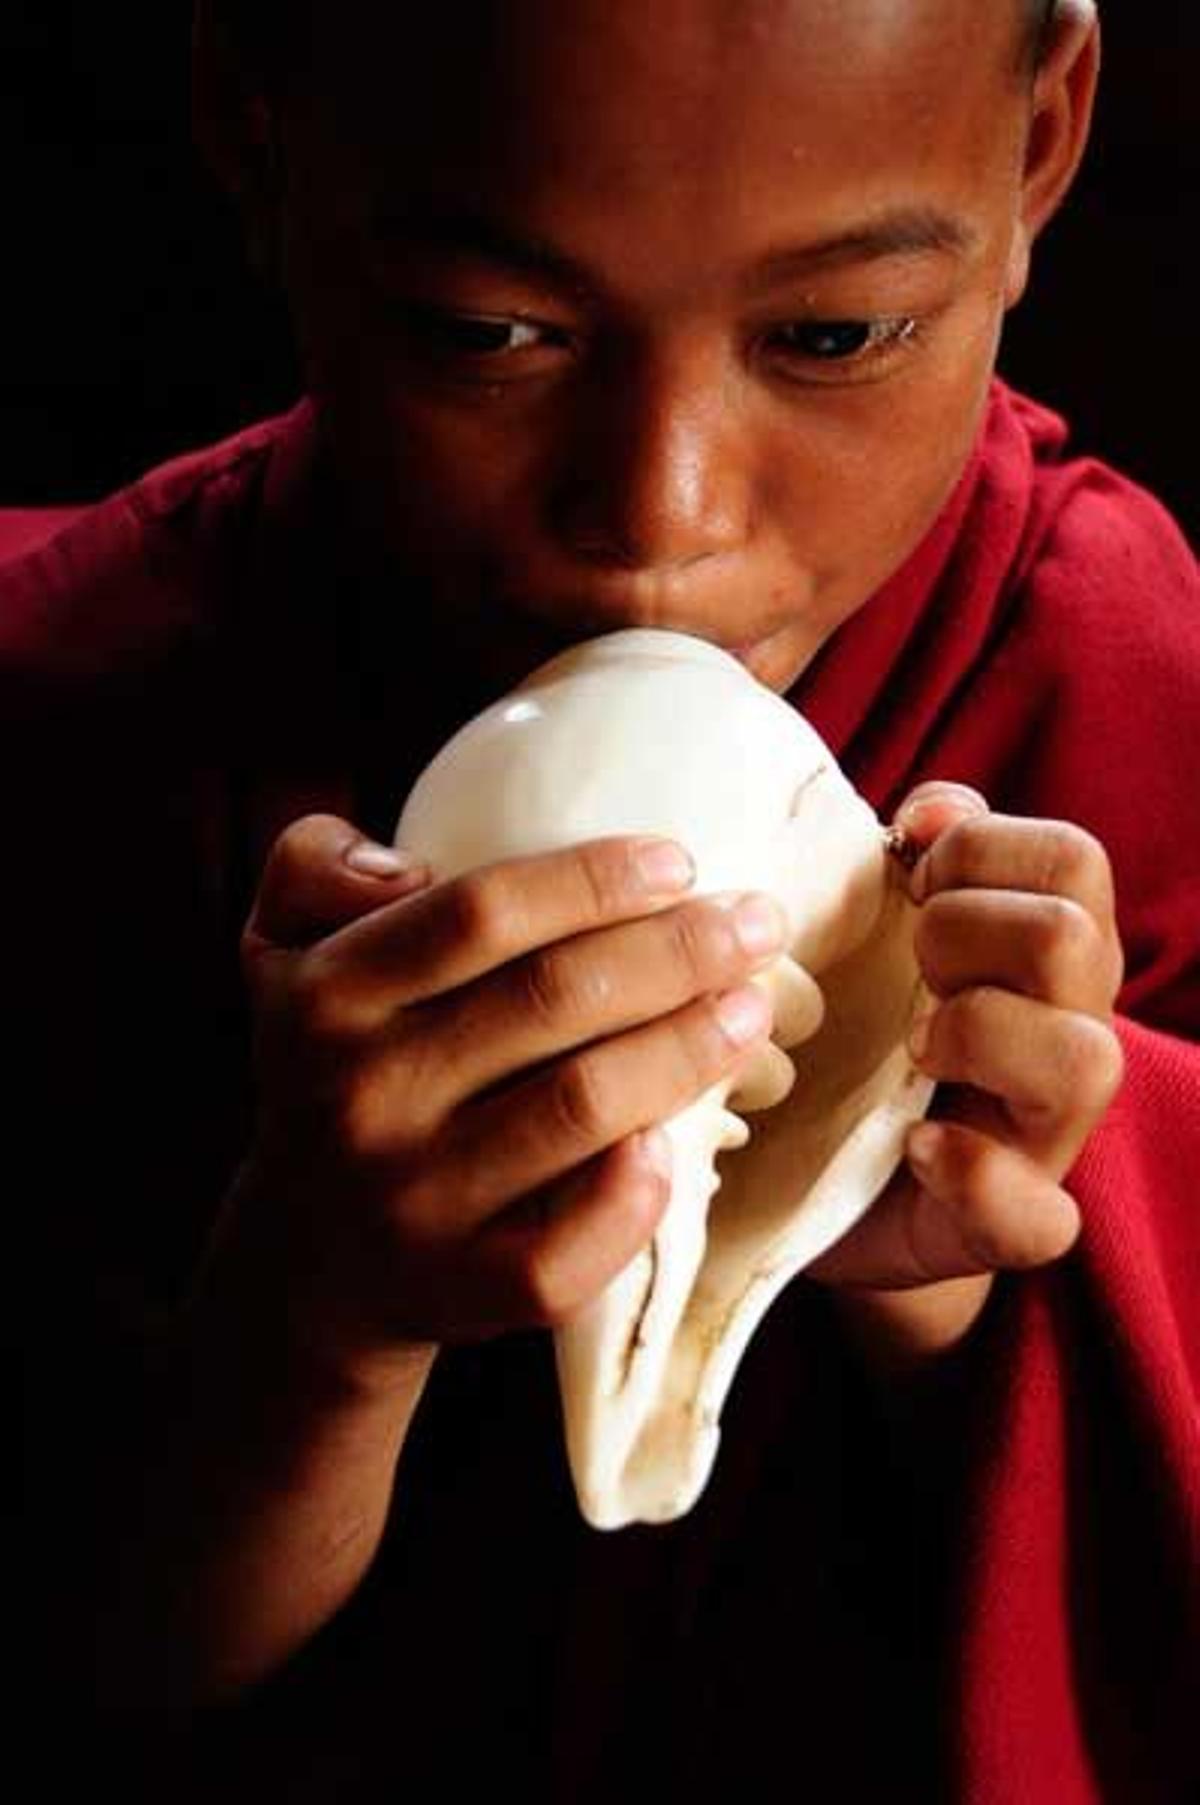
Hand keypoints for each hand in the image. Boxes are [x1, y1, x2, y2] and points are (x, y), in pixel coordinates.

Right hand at [227, 814, 797, 1386]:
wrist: (310, 1258)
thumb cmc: (334, 1067)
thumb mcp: (282, 948)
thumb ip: (316, 865)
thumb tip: (410, 865)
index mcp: (326, 997)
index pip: (483, 913)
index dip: (595, 881)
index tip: (679, 863)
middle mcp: (359, 1098)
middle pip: (555, 1000)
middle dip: (678, 952)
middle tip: (756, 923)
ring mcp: (411, 1202)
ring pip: (584, 1106)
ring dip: (690, 1048)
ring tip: (752, 1008)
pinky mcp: (460, 1290)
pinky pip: (572, 1245)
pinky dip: (638, 1192)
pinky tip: (684, 1140)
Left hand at [809, 782, 1123, 1361]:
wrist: (826, 1190)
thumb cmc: (862, 1038)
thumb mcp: (885, 934)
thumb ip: (926, 853)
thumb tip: (929, 811)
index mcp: (1052, 953)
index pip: (1073, 859)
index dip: (980, 848)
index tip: (909, 879)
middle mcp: (1072, 1032)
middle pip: (1072, 937)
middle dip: (960, 930)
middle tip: (908, 968)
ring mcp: (1050, 1133)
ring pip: (1084, 1058)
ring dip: (978, 1033)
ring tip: (913, 1050)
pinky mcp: (1010, 1223)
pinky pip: (1038, 1214)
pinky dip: (973, 1175)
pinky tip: (915, 1149)